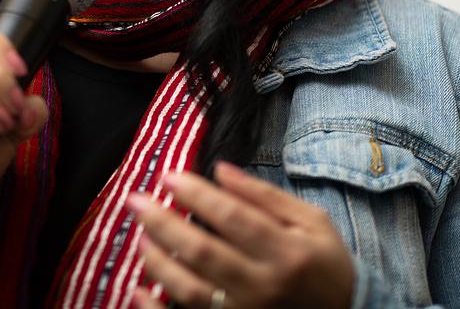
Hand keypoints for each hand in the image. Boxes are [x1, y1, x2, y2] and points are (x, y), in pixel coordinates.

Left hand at [128, 161, 353, 308]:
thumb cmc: (324, 263)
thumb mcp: (310, 221)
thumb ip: (264, 196)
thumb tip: (220, 169)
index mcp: (286, 252)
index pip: (233, 219)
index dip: (197, 196)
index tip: (168, 177)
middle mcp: (264, 286)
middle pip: (204, 253)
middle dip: (163, 224)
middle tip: (135, 201)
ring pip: (191, 291)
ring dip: (157, 263)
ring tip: (140, 237)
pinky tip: (137, 291)